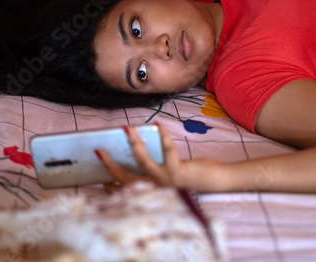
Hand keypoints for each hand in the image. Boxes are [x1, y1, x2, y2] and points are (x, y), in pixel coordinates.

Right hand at [96, 124, 225, 192]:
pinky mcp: (177, 173)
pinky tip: (158, 125)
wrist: (215, 180)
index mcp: (153, 191)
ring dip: (134, 144)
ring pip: (143, 162)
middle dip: (110, 164)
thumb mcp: (168, 173)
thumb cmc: (191, 175)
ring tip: (127, 129)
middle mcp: (157, 190)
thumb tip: (138, 148)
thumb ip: (153, 167)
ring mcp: (166, 183)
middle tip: (99, 151)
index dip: (111, 184)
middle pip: (126, 179)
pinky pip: (166, 151)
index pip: (126, 189)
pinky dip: (162, 135)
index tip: (101, 178)